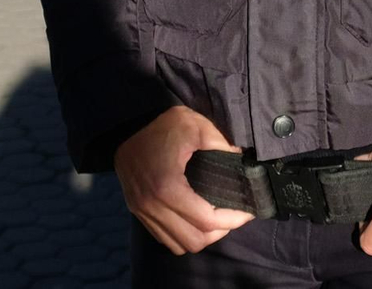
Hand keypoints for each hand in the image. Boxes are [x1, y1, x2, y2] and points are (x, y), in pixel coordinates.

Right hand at [114, 107, 253, 255]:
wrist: (124, 127)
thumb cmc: (161, 126)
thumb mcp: (195, 125)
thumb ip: (220, 143)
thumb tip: (239, 160)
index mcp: (167, 187)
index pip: (206, 220)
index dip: (232, 220)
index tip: (247, 212)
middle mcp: (152, 206)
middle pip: (194, 240)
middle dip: (219, 232)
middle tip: (232, 216)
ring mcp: (143, 212)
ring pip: (179, 245)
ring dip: (202, 237)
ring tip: (216, 221)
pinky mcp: (138, 213)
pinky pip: (165, 239)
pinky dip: (184, 236)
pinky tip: (195, 220)